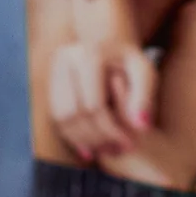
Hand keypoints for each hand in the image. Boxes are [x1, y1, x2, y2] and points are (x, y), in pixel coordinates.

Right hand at [48, 37, 157, 161]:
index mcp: (90, 54)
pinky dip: (72, 135)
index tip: (127, 144)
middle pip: (75, 112)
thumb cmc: (130, 62)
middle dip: (95, 137)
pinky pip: (56, 116)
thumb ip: (145, 97)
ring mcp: (54, 70)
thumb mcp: (145, 72)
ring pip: (61, 118)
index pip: (94, 105)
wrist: (110, 45)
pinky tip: (91, 146)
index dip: (111, 130)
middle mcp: (67, 58)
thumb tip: (141, 127)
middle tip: (115, 151)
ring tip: (104, 150)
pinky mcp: (49, 82)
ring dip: (81, 140)